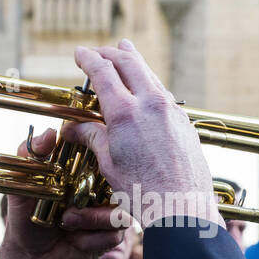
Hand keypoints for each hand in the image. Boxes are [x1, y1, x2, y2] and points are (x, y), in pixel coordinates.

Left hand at [0, 128, 129, 258]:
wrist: (30, 257)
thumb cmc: (26, 217)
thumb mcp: (23, 182)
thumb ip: (31, 154)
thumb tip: (50, 132)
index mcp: (83, 170)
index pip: (102, 153)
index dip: (99, 153)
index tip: (85, 158)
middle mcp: (101, 188)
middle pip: (120, 180)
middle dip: (97, 188)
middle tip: (73, 196)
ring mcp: (109, 211)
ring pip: (119, 209)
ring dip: (90, 218)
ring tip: (67, 221)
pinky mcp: (112, 236)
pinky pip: (113, 232)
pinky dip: (90, 238)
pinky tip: (74, 240)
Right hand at [63, 40, 222, 228]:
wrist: (182, 207)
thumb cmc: (143, 191)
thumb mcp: (109, 164)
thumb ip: (93, 138)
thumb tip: (74, 129)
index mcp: (125, 113)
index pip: (103, 72)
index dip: (89, 59)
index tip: (80, 53)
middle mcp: (151, 104)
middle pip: (129, 62)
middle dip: (111, 52)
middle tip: (99, 51)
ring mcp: (171, 111)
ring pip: (150, 75)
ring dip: (134, 61)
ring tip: (125, 50)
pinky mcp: (184, 122)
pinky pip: (164, 93)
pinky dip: (149, 82)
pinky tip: (146, 87)